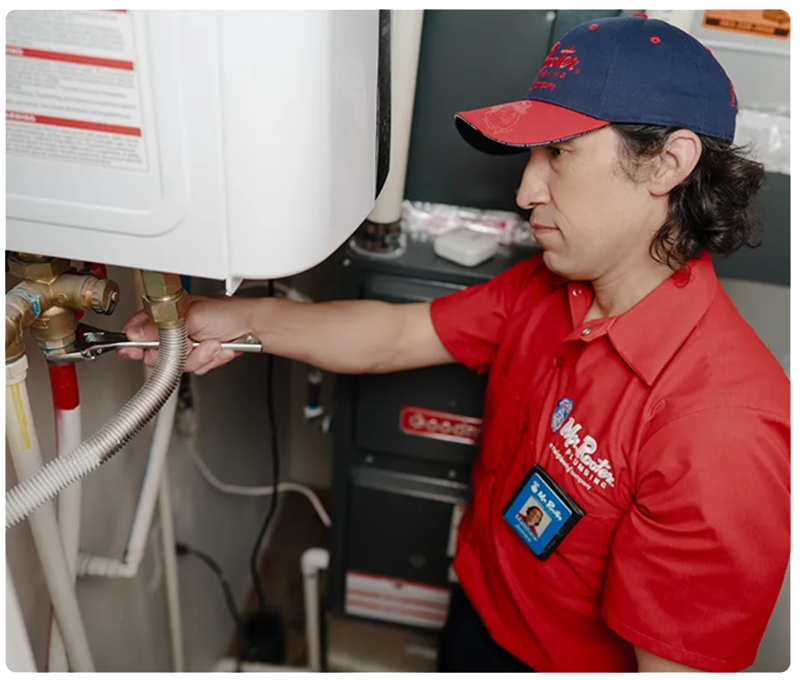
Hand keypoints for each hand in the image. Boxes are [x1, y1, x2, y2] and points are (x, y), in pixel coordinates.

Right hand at [119, 295, 257, 374]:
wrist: (252, 327)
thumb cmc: (228, 313)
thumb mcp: (192, 316)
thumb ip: (161, 327)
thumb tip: (135, 333)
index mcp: (168, 314)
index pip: (139, 330)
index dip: (135, 343)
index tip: (132, 351)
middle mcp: (175, 329)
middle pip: (156, 354)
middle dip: (177, 353)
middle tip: (191, 343)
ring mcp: (188, 345)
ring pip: (178, 364)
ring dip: (199, 356)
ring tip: (211, 343)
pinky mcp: (200, 356)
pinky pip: (194, 368)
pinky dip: (208, 361)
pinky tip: (216, 349)